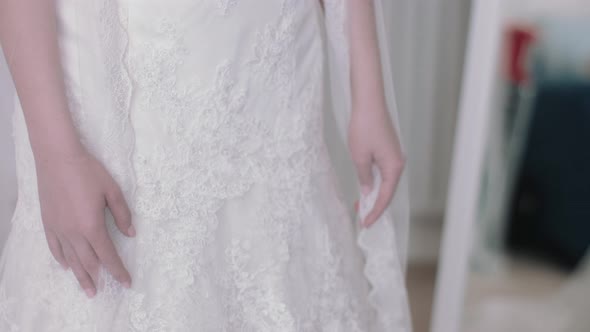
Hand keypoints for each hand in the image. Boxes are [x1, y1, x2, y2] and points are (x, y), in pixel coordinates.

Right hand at [36, 149, 134, 297]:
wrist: (58, 158)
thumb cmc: (88, 172)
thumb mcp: (112, 191)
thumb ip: (122, 214)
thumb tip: (131, 234)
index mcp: (92, 226)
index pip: (108, 255)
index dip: (118, 270)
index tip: (126, 282)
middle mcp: (74, 233)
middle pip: (88, 262)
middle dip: (98, 278)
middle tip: (102, 292)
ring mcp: (58, 229)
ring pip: (71, 259)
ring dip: (80, 275)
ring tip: (86, 288)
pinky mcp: (48, 223)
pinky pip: (54, 247)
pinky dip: (62, 259)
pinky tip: (67, 266)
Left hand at [348, 101, 404, 227]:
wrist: (369, 103)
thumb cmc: (364, 127)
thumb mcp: (359, 157)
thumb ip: (364, 178)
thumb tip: (367, 191)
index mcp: (394, 167)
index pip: (385, 197)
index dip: (375, 211)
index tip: (365, 223)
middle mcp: (398, 163)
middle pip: (388, 191)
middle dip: (375, 205)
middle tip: (361, 217)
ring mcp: (395, 156)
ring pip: (386, 182)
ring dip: (374, 194)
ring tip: (361, 205)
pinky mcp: (389, 150)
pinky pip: (384, 172)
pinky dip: (375, 183)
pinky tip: (366, 187)